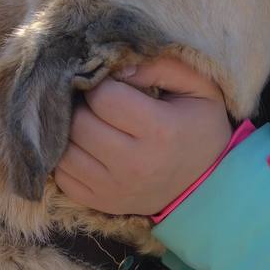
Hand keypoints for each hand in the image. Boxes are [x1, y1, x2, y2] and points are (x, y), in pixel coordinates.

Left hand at [55, 56, 232, 215]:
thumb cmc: (199, 126)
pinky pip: (62, 176)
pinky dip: (67, 157)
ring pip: (64, 151)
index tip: (111, 85)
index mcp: (160, 131)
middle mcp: (135, 164)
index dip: (102, 84)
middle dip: (82, 105)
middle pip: (79, 124)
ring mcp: (115, 189)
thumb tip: (117, 68)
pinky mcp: (101, 203)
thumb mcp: (197, 86)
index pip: (103, 98)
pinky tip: (86, 147)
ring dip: (70, 131)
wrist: (207, 183)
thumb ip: (160, 66)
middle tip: (97, 103)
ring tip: (89, 123)